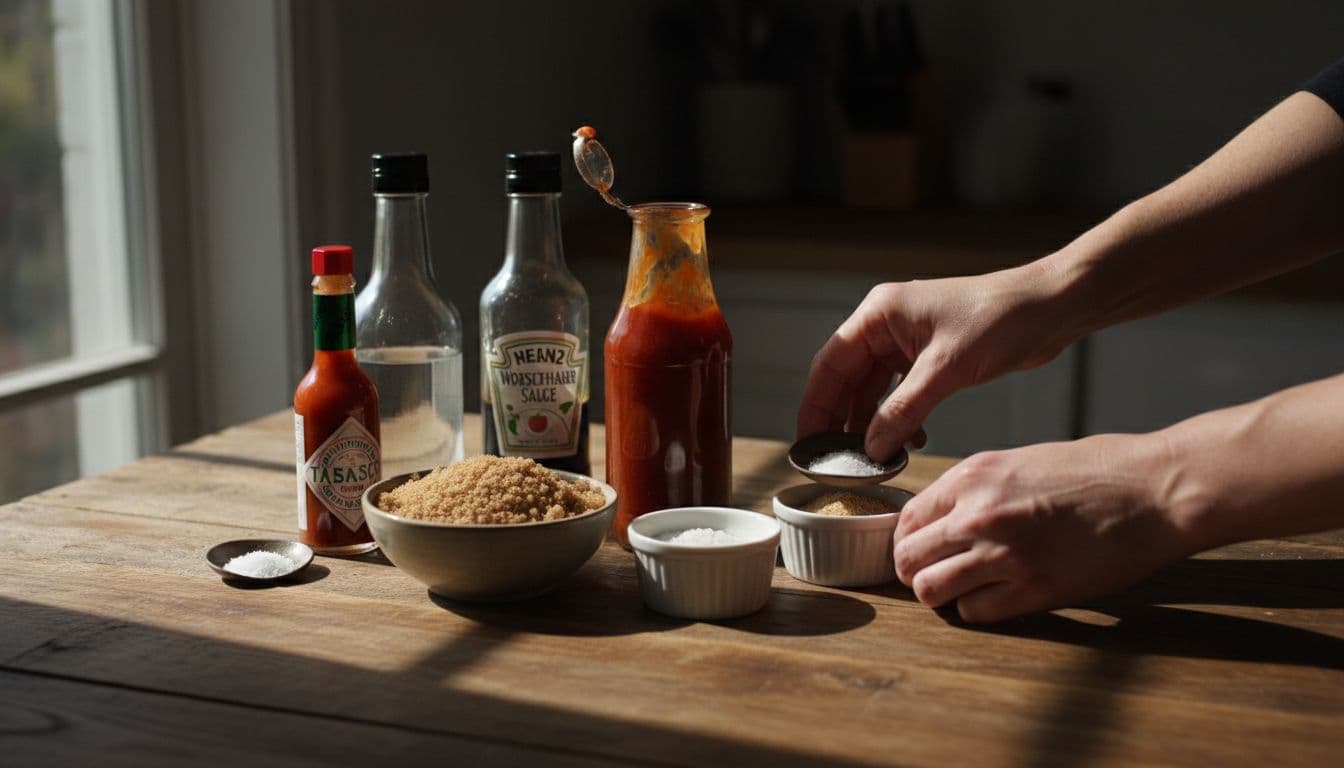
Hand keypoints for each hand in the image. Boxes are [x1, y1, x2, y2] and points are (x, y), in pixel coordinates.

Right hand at [796, 263, 1072, 461]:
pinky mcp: (929, 356)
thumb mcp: (946, 370)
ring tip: (872, 457)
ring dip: (873, 422)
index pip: (830, 363)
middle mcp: (886, 324)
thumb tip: (871, 447)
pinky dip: (899, 417)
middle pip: (846, 378)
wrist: (1050, 308)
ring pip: (873, 389)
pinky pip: (900, 392)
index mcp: (879, 313)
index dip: (815, 405)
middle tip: (834, 458)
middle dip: (841, 419)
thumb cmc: (1000, 320)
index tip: (807, 442)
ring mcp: (907, 340)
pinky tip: (910, 440)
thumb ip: (903, 410)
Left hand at [893, 435, 1200, 622]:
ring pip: (930, 591)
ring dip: (940, 594)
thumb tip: (943, 518)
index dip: (909, 539)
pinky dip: (978, 609)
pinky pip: (975, 612)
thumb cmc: (1097, 470)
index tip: (920, 548)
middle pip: (908, 559)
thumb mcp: (1019, 462)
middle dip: (915, 570)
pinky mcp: (1035, 590)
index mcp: (973, 477)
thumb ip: (976, 490)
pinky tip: (998, 596)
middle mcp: (978, 516)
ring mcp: (1005, 555)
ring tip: (961, 588)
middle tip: (935, 573)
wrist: (1155, 491)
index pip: (906, 520)